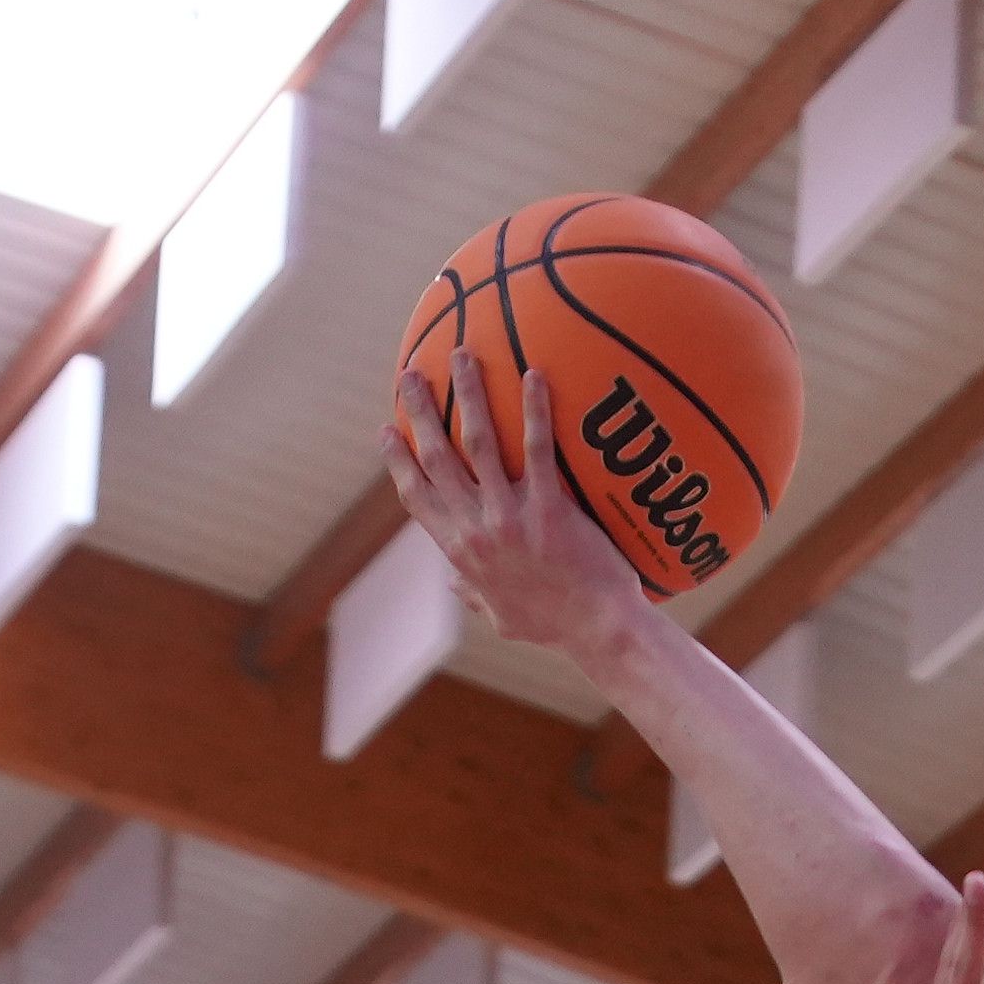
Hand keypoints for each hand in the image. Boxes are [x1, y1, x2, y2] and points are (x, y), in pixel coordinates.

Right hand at [386, 346, 660, 679]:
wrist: (596, 630)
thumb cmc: (552, 625)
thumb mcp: (500, 616)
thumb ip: (473, 594)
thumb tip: (455, 582)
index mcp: (459, 551)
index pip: (417, 497)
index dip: (398, 461)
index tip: (386, 430)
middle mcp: (476, 529)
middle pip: (436, 458)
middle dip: (420, 411)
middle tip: (411, 374)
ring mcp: (510, 517)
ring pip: (478, 443)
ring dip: (467, 393)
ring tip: (463, 353)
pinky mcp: (549, 509)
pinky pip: (537, 449)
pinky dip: (534, 409)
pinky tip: (534, 374)